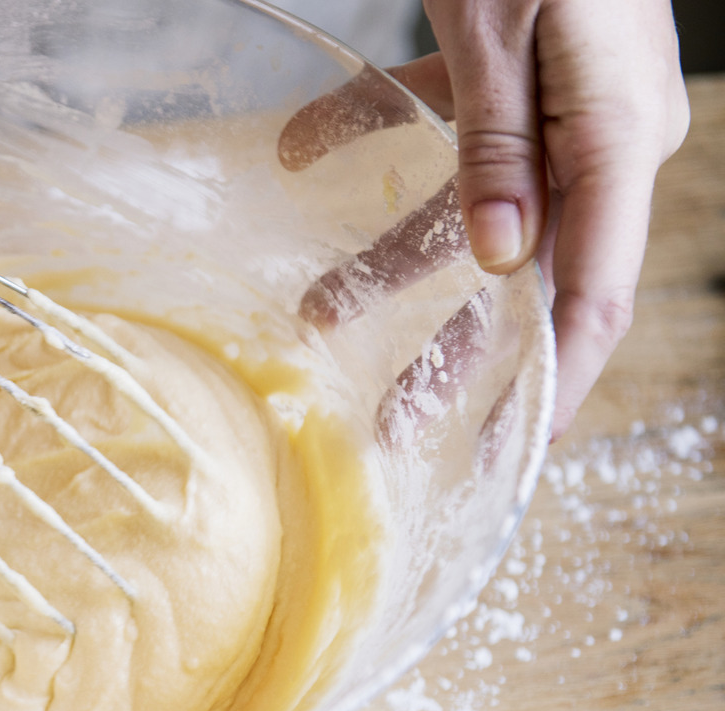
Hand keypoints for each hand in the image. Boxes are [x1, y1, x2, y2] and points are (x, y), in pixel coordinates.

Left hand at [283, 0, 688, 439]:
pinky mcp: (511, 78)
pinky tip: (300, 150)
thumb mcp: (505, 27)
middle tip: (386, 423)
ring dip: (390, 261)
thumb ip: (499, 143)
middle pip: (523, 276)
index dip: (546, 386)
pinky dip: (372, 138)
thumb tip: (500, 264)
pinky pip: (446, 131)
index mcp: (618, 138)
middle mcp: (597, 138)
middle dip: (453, 353)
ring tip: (311, 312)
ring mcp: (557, 110)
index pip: (591, 295)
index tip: (498, 460)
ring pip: (473, 215)